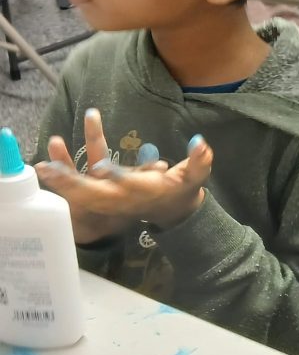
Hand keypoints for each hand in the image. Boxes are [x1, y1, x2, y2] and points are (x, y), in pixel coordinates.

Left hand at [37, 110, 211, 241]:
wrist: (174, 212)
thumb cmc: (184, 190)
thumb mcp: (196, 176)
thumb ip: (200, 160)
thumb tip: (200, 142)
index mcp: (145, 191)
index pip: (129, 184)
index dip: (116, 178)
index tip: (101, 169)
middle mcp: (124, 198)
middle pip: (95, 194)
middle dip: (72, 183)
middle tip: (50, 170)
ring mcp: (111, 201)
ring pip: (82, 195)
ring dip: (62, 183)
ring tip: (41, 168)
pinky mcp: (103, 199)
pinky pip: (80, 194)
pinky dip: (64, 184)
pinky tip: (46, 171)